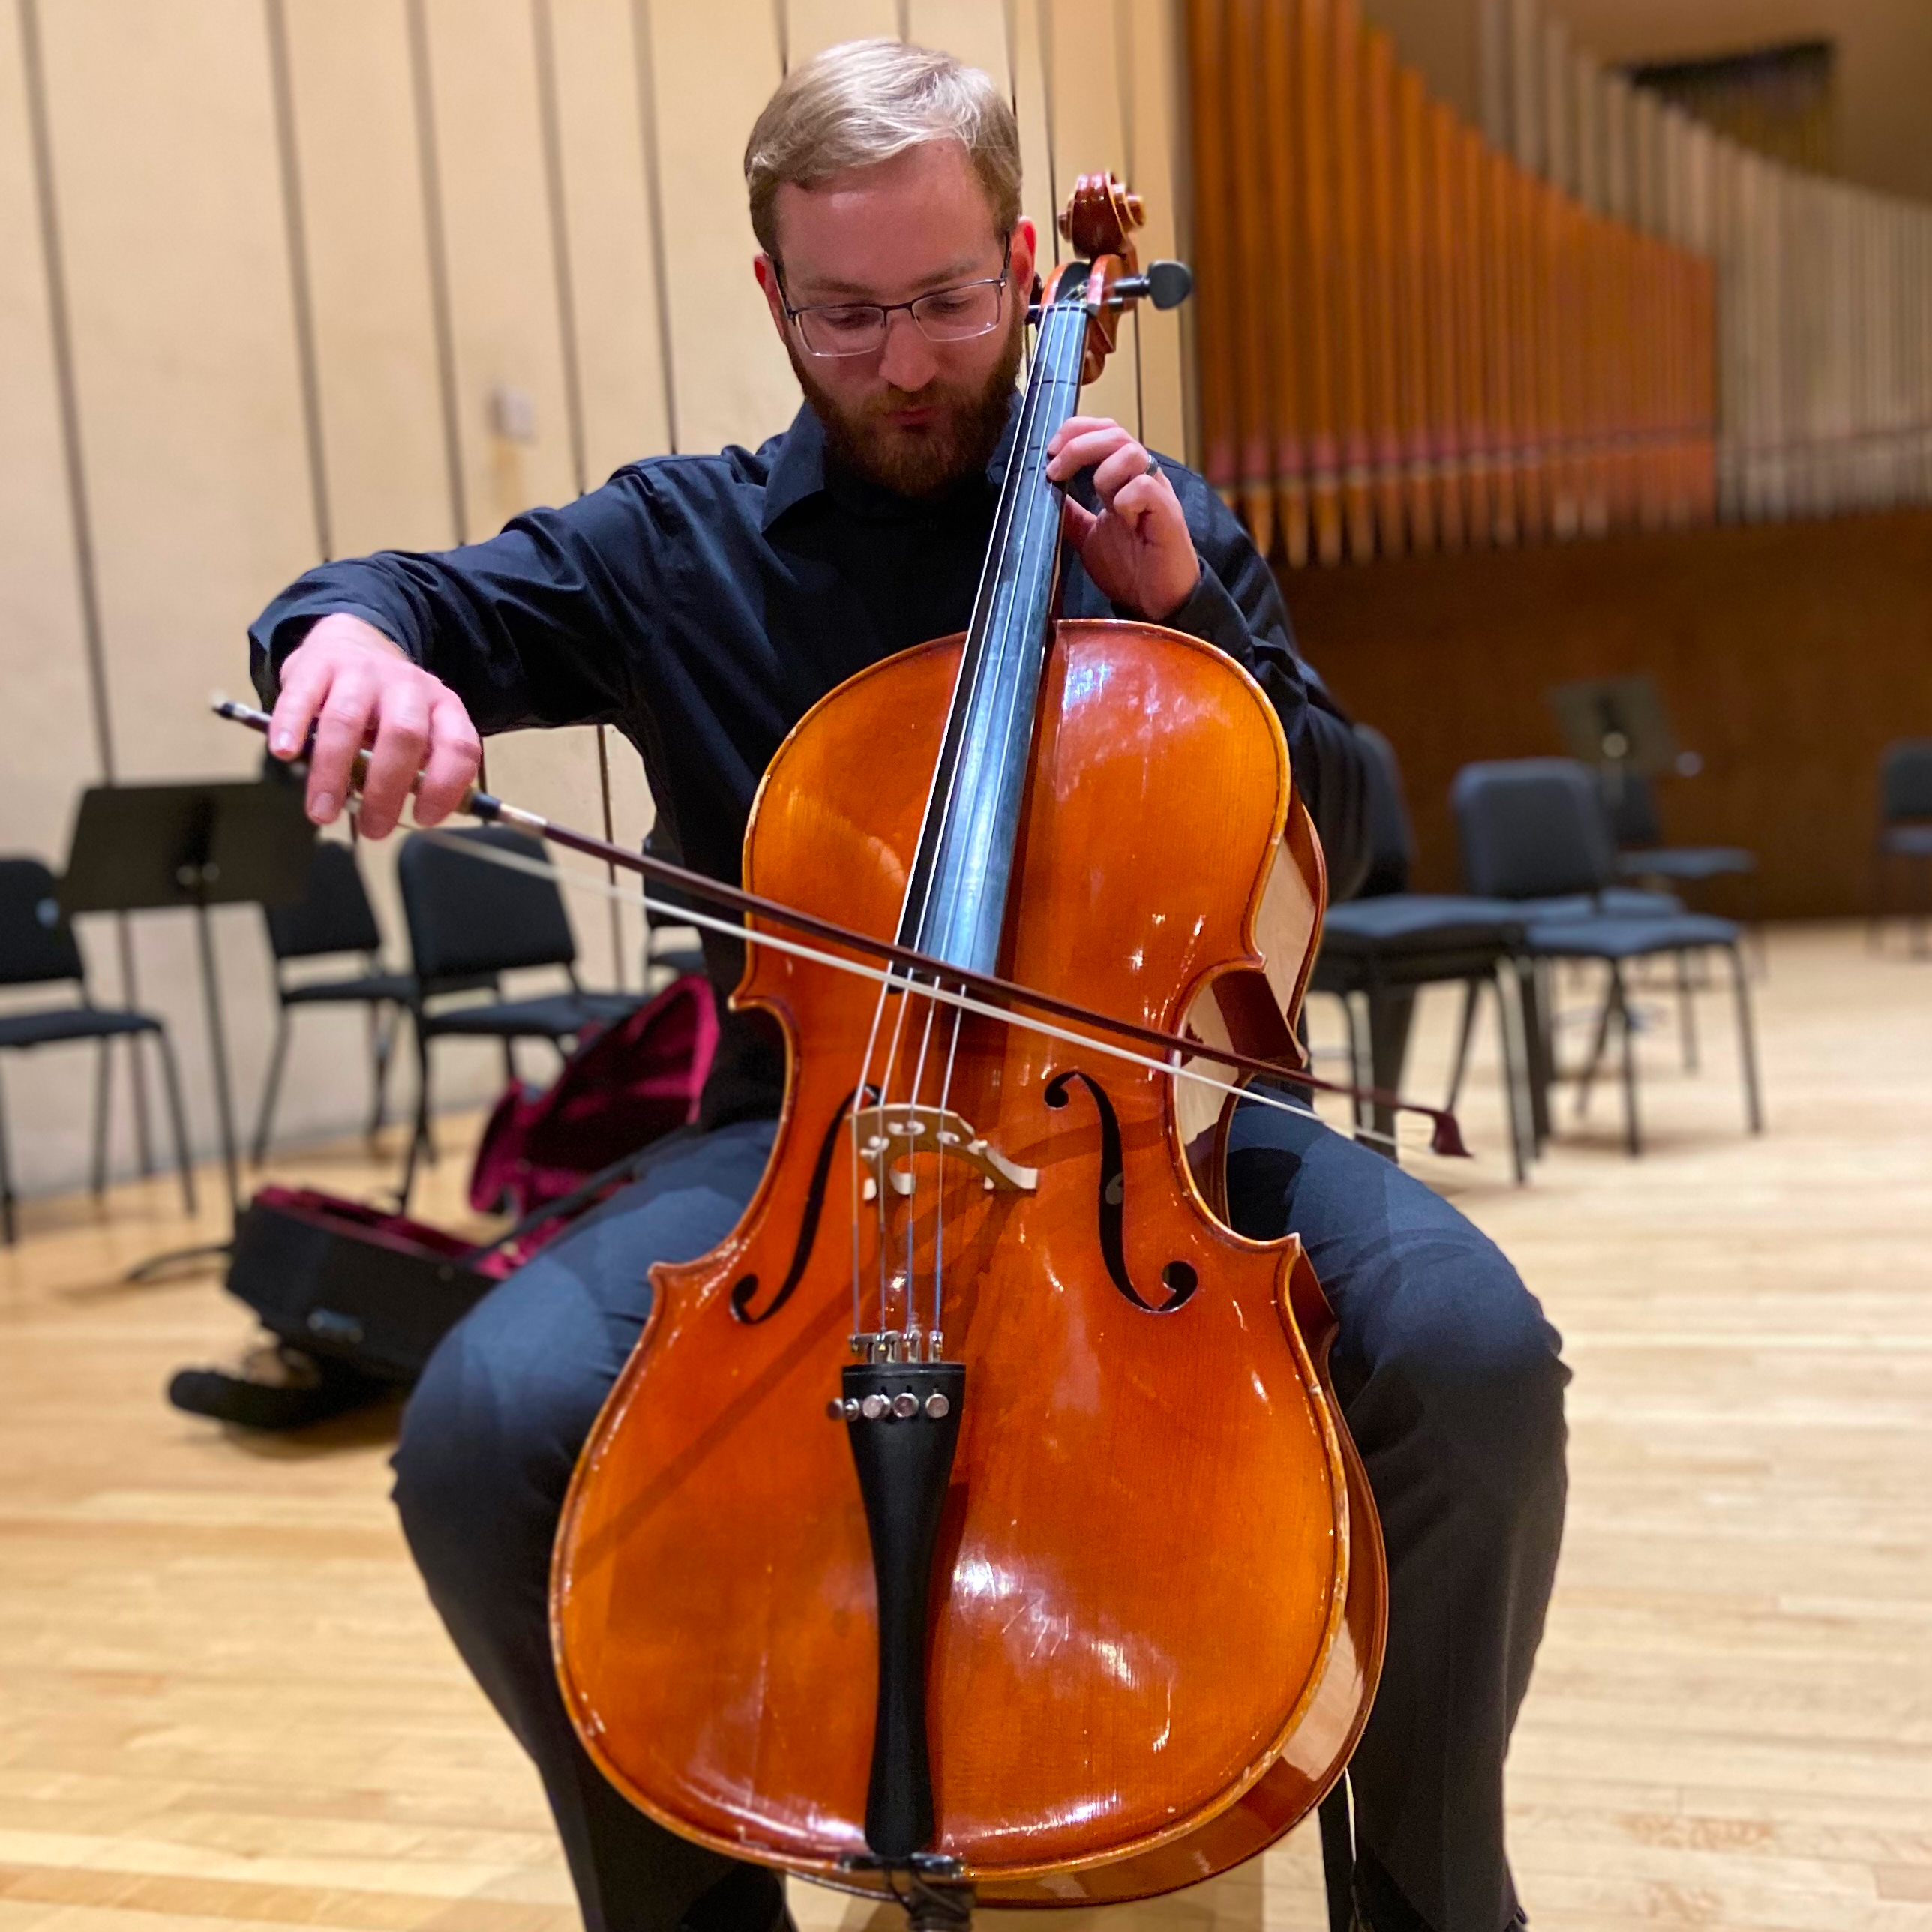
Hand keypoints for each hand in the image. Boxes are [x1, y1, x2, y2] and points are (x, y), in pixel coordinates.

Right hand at [268, 613, 480, 838]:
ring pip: (347, 720)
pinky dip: (291, 726)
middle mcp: (407, 686)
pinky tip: (285, 753)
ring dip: (332, 773)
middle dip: (386, 789)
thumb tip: (404, 819)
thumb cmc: (386, 709)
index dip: (445, 787)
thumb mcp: (420, 734)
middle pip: (403, 735)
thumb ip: (419, 773)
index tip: (423, 819)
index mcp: (442, 707)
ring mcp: (362, 672)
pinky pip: (302, 696)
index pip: (458, 747)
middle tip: (373, 829)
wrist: (353, 644)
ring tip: (322, 812)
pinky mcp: (318, 665)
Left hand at [1045, 416, 1200, 622]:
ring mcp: (1157, 495)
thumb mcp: (1088, 535)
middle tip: (1056, 470)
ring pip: (1131, 453)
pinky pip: (1146, 487)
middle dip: (1078, 446)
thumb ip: (1070, 513)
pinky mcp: (1168, 515)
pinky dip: (1126, 499)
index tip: (1050, 452)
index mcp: (1124, 478)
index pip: (1105, 431)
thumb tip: (1044, 493)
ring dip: (1104, 473)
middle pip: (1114, 434)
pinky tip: (1122, 520)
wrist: (1155, 604)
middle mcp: (1143, 478)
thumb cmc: (1130, 568)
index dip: (1076, 431)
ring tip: (1098, 501)